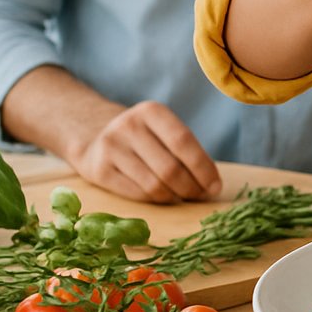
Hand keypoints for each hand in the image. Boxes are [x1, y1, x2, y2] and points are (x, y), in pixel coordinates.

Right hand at [69, 101, 221, 203]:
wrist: (96, 139)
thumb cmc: (145, 139)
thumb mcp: (164, 131)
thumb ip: (187, 151)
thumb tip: (212, 185)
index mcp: (151, 111)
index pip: (183, 141)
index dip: (203, 167)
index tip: (216, 186)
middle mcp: (128, 126)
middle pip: (170, 167)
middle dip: (191, 187)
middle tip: (201, 195)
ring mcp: (110, 147)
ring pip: (154, 185)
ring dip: (175, 196)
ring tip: (184, 196)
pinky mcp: (98, 170)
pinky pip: (137, 194)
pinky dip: (156, 200)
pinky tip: (164, 197)